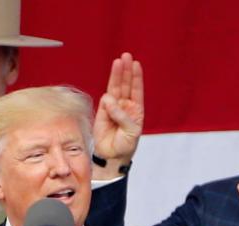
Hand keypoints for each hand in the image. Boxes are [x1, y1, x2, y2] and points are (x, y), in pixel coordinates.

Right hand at [92, 52, 143, 177]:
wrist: (112, 157)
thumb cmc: (125, 145)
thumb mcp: (131, 131)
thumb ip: (122, 115)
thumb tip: (109, 100)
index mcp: (136, 109)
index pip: (136, 89)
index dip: (136, 76)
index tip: (136, 64)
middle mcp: (125, 106)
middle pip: (125, 84)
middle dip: (126, 70)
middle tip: (126, 56)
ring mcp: (113, 108)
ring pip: (114, 88)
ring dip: (116, 75)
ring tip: (118, 62)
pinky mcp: (101, 112)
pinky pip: (105, 101)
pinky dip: (108, 99)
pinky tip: (109, 99)